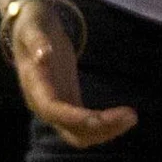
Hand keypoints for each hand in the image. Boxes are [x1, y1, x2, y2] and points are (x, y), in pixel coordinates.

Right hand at [4, 0, 134, 147]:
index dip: (74, 118)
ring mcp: (57, 108)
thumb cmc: (31, 26)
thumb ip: (37, 40)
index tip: (98, 118)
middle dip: (99, 129)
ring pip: (80, 134)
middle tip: (130, 116)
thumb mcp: (32, 27)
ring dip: (106, 131)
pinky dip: (105, 125)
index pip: (52, 110)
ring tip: (131, 117)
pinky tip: (124, 118)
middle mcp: (43, 105)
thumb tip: (43, 54)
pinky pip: (86, 125)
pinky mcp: (69, 103)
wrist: (30, 30)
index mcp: (34, 87)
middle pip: (70, 131)